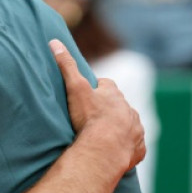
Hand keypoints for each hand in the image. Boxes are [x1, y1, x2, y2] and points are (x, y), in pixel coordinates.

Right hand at [50, 39, 145, 172]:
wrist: (105, 149)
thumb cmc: (90, 117)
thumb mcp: (75, 88)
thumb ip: (66, 66)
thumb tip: (54, 42)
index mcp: (113, 93)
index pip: (106, 85)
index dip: (96, 89)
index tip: (87, 94)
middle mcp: (128, 109)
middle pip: (118, 105)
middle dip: (108, 108)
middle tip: (92, 117)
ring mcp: (135, 129)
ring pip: (128, 125)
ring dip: (119, 128)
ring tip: (103, 136)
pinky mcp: (137, 148)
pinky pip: (134, 145)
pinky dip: (127, 146)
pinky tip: (116, 150)